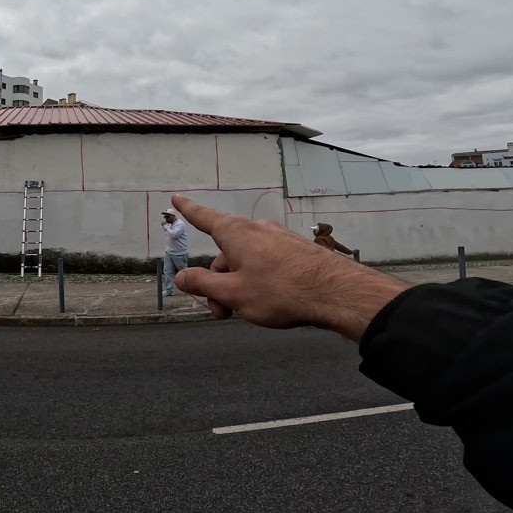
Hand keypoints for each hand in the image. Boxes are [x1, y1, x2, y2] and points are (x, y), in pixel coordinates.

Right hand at [171, 195, 408, 341]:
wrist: (335, 293)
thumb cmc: (281, 292)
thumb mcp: (233, 293)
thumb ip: (203, 284)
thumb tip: (181, 276)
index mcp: (236, 234)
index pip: (204, 218)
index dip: (188, 210)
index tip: (177, 199)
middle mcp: (256, 230)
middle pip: (225, 254)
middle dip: (218, 283)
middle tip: (223, 313)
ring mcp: (278, 238)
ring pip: (247, 261)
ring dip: (240, 285)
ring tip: (251, 312)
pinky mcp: (295, 250)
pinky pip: (267, 263)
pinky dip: (260, 280)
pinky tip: (273, 301)